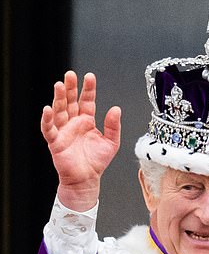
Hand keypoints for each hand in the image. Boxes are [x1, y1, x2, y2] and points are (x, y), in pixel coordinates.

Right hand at [40, 71, 120, 210]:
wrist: (87, 179)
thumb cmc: (97, 162)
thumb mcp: (111, 142)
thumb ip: (113, 126)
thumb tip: (116, 108)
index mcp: (87, 121)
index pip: (86, 101)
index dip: (88, 89)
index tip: (90, 76)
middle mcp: (74, 123)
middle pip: (70, 101)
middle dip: (70, 88)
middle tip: (70, 74)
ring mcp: (64, 131)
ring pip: (59, 111)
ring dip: (58, 98)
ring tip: (59, 85)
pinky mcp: (56, 142)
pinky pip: (49, 129)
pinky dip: (48, 119)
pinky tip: (48, 109)